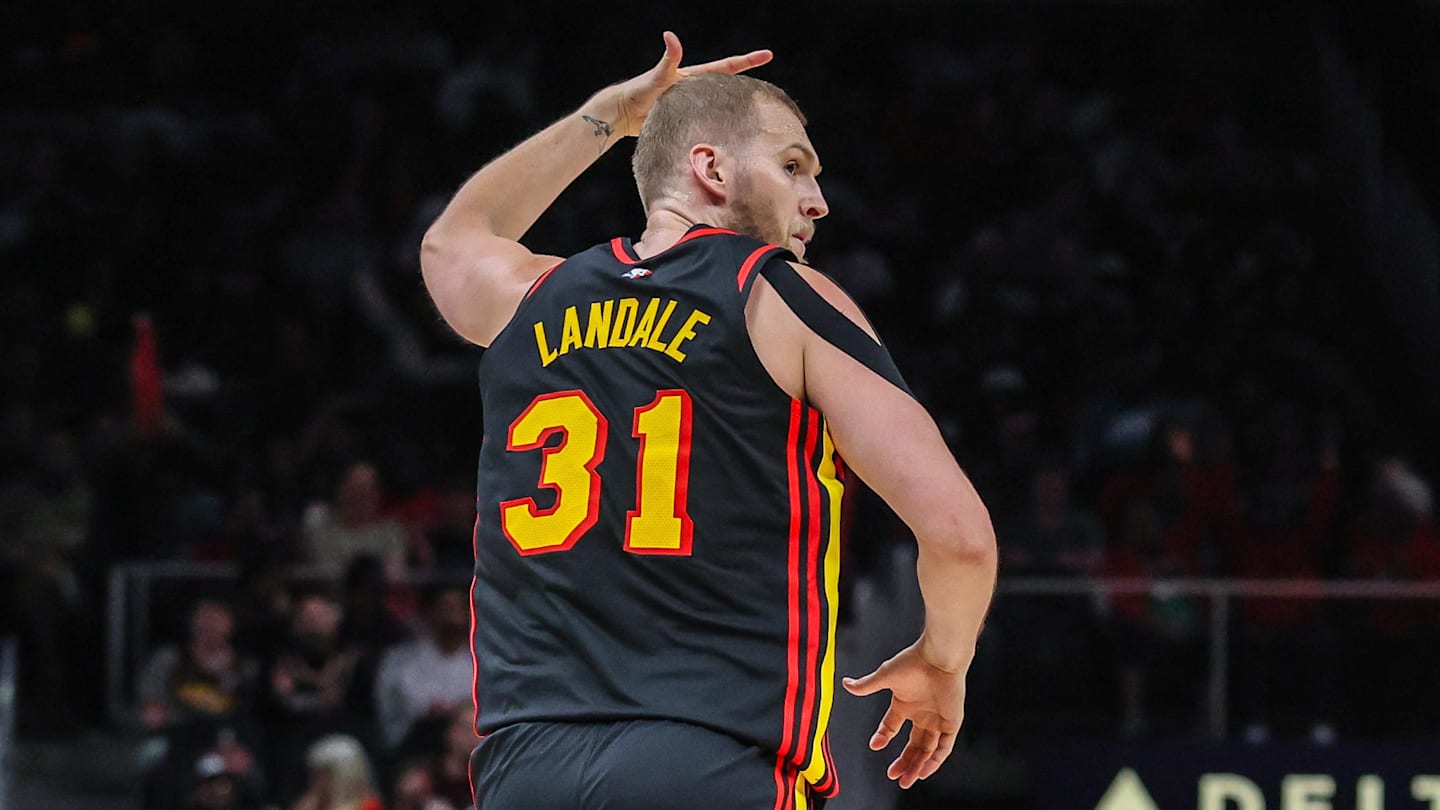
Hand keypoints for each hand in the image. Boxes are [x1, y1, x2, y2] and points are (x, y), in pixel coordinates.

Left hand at [605, 31, 772, 137]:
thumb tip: (670, 35)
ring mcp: (691, 104)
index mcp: (694, 77)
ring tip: (755, 112)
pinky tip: (728, 133)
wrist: (623, 114)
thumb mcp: (657, 75)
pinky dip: (718, 124)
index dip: (747, 61)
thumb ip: (668, 58)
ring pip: (718, 104)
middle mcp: (695, 89)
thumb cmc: (639, 92)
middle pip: (727, 85)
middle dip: (747, 84)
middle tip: (767, 88)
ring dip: (735, 107)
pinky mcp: (685, 119)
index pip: (726, 67)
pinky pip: (707, 121)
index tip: (767, 54)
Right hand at [842, 640, 967, 789]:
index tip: (874, 745)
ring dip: (917, 766)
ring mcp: (937, 719)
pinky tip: (924, 771)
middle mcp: (921, 714)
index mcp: (905, 703)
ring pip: (927, 750)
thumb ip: (866, 685)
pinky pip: (944, 748)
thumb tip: (846, 684)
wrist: (939, 657)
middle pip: (912, 745)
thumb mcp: (885, 677)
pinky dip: (934, 761)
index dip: (882, 737)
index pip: (892, 727)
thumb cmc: (913, 662)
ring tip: (906, 780)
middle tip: (893, 775)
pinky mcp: (951, 722)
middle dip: (903, 761)